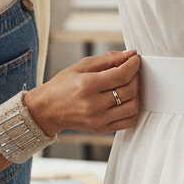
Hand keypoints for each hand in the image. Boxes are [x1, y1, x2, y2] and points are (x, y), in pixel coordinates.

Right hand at [24, 50, 140, 135]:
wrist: (47, 110)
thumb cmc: (63, 86)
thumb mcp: (81, 66)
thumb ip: (107, 59)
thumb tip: (130, 54)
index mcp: (87, 85)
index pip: (121, 75)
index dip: (133, 65)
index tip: (135, 59)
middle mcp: (93, 105)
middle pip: (129, 90)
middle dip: (136, 76)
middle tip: (132, 70)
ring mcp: (98, 120)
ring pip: (132, 106)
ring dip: (136, 93)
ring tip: (129, 85)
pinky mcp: (102, 129)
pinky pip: (128, 121)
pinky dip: (133, 109)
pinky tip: (126, 100)